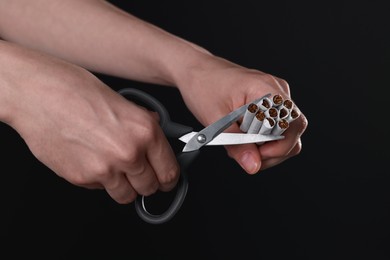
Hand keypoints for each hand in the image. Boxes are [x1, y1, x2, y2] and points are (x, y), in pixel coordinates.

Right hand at [2, 42, 178, 203]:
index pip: (169, 170)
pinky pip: (101, 190)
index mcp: (144, 131)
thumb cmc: (75, 90)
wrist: (38, 93)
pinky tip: (92, 160)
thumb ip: (142, 123)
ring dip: (124, 187)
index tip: (166, 180)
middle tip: (139, 174)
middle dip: (146, 183)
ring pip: (126, 196)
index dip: (168, 178)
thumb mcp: (122, 101)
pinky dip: (100, 181)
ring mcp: (105, 169)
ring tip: (114, 168)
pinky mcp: (82, 178)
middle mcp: (129, 152)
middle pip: (149, 188)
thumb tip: (154, 133)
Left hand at [177, 55, 307, 173]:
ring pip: (286, 133)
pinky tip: (242, 138)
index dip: (279, 146)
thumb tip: (254, 165)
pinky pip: (275, 127)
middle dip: (270, 151)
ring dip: (265, 147)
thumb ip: (236, 144)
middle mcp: (276, 90)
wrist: (195, 71)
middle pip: (293, 132)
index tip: (256, 155)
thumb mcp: (215, 119)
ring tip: (239, 145)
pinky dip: (261, 139)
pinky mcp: (269, 103)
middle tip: (243, 153)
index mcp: (266, 88)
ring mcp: (274, 96)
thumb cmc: (203, 85)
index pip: (293, 124)